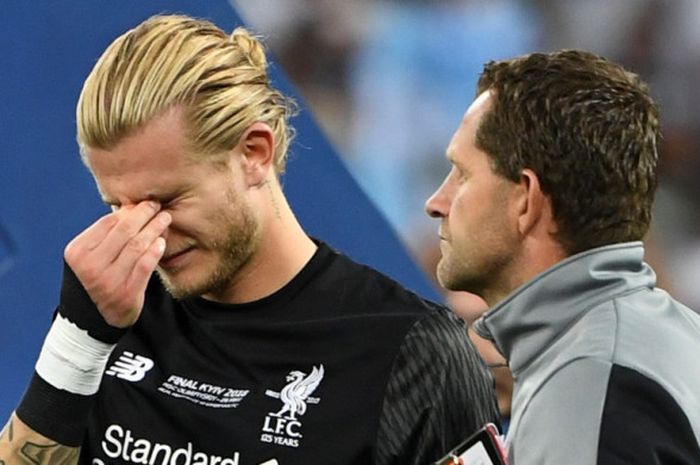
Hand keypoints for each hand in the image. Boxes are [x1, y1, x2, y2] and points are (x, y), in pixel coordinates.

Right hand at [64, 201, 170, 327]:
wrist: (92, 319)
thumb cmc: (96, 277)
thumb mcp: (91, 256)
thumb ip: (107, 234)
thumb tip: (132, 206)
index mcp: (78, 252)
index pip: (108, 223)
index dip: (130, 210)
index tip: (145, 202)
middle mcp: (90, 266)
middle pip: (124, 231)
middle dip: (144, 214)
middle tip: (158, 205)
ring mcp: (108, 282)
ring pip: (137, 246)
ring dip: (154, 229)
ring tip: (165, 219)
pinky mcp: (126, 294)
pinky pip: (145, 266)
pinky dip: (155, 251)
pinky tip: (162, 241)